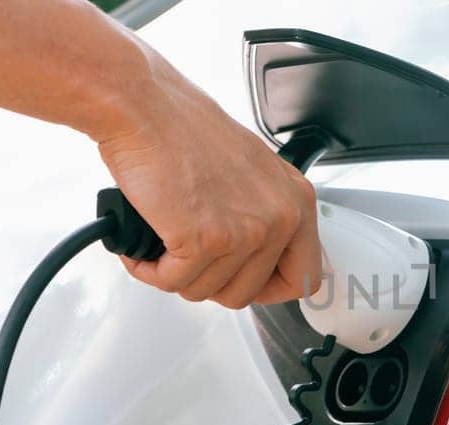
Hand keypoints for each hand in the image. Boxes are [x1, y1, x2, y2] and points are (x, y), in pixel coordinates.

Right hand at [93, 69, 321, 308]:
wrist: (145, 108)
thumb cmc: (184, 129)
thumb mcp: (250, 172)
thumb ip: (262, 213)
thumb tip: (254, 255)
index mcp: (297, 200)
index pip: (304, 277)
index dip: (268, 288)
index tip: (243, 280)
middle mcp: (279, 217)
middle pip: (248, 293)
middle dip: (210, 283)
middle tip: (190, 260)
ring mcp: (245, 232)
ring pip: (207, 291)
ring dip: (176, 274)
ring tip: (163, 243)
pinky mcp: (204, 240)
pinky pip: (172, 282)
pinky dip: (149, 270)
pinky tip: (143, 247)